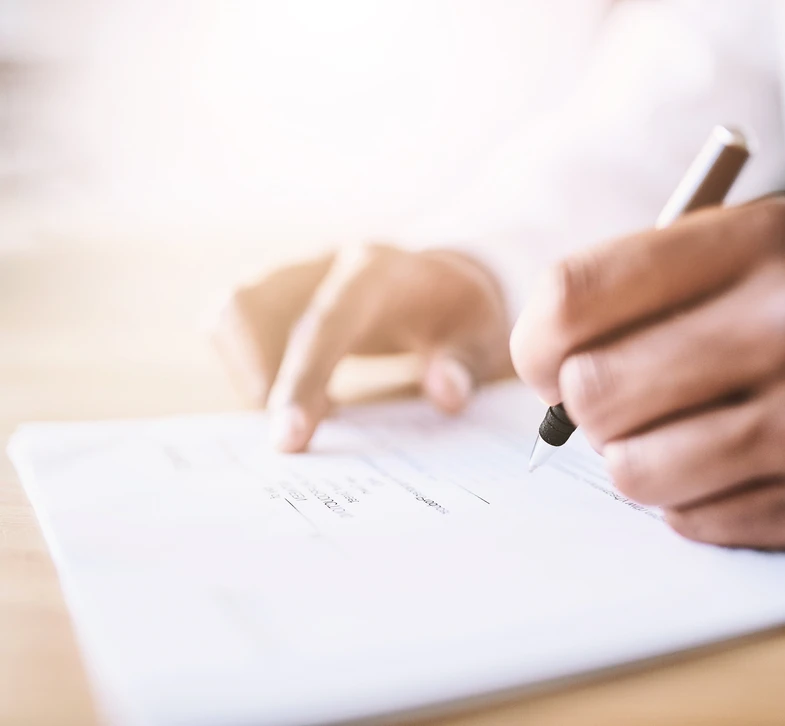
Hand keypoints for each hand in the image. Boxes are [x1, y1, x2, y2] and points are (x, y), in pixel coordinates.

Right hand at [210, 244, 510, 451]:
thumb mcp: (483, 335)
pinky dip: (243, 365)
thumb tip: (443, 393)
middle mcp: (325, 262)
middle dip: (264, 380)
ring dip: (249, 373)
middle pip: (253, 308)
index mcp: (378, 271)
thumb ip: (466, 362)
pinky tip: (291, 391)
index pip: (327, 318)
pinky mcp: (272, 287)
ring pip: (232, 313)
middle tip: (300, 432)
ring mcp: (292, 270)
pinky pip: (227, 322)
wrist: (436, 280)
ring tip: (299, 410)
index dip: (302, 377)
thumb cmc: (456, 313)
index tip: (286, 439)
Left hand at [511, 197, 784, 558]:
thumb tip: (541, 348)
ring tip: (687, 430)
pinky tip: (744, 462)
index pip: (576, 295)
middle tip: (623, 393)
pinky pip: (693, 520)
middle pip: (591, 390)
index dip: (537, 337)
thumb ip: (656, 278)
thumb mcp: (777, 245)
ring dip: (640, 457)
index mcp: (768, 241)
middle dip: (588, 401)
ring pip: (632, 471)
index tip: (545, 356)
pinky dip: (695, 497)